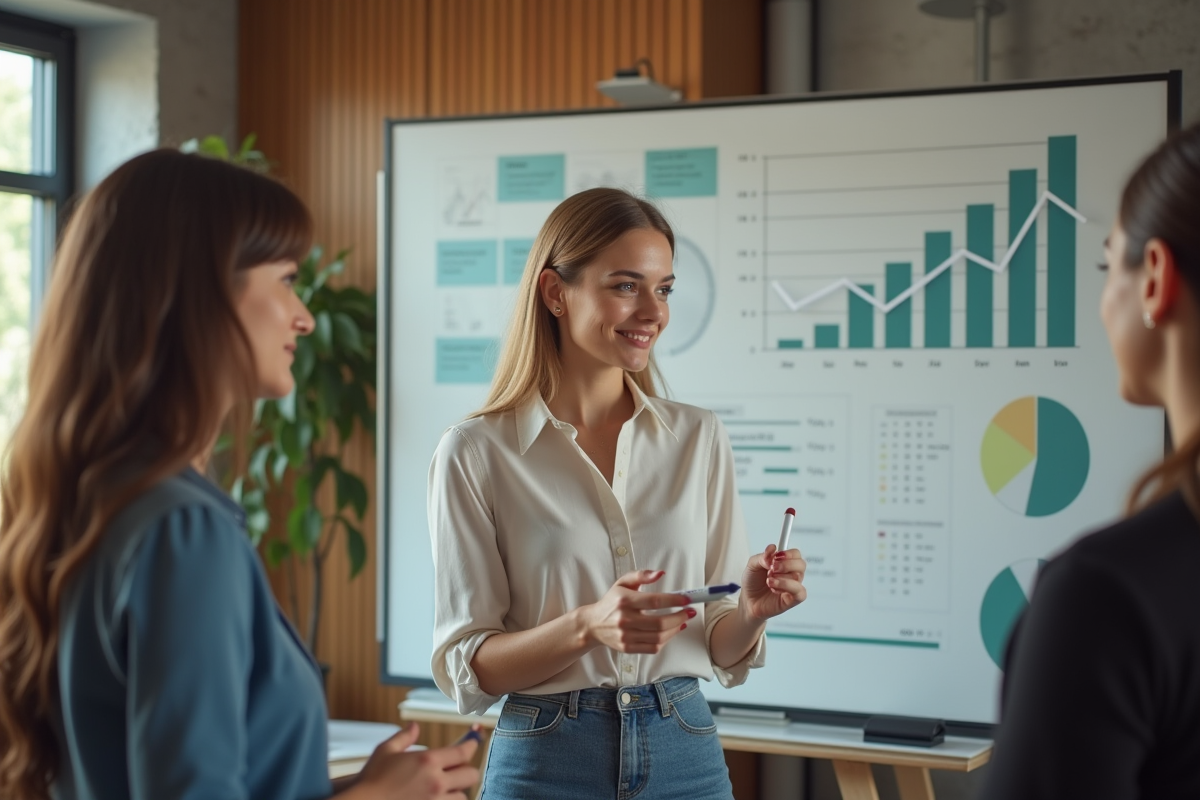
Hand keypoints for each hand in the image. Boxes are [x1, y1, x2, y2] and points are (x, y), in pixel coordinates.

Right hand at [341, 722, 480, 799]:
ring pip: (463, 796)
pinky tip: (440, 797)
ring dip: (458, 791)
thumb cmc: (371, 779)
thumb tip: (414, 726)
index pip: (463, 752)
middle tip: (456, 768)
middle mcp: (436, 781)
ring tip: (446, 787)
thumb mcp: (386, 751)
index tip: (474, 741)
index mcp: (428, 761)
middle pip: (470, 775)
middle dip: (466, 770)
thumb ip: (404, 737)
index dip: (472, 745)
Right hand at [581, 570, 694, 653]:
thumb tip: (660, 573)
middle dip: (680, 617)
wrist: (593, 624)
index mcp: (624, 600)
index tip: (687, 599)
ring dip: (676, 629)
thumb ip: (641, 575)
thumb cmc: (611, 601)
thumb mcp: (622, 583)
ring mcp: (626, 636)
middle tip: (690, 611)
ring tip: (683, 621)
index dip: (674, 600)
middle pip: (659, 622)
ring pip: (659, 637)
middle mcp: (625, 619)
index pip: (655, 601)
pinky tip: (671, 631)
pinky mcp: (627, 648)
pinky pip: (653, 648)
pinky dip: (666, 640)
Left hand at [739, 544, 806, 621]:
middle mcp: (790, 574)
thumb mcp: (752, 565)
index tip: (776, 556)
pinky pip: (800, 591)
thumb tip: (773, 549)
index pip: (796, 554)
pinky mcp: (792, 599)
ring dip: (781, 577)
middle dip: (786, 564)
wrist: (746, 601)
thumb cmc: (752, 583)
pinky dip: (786, 586)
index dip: (788, 553)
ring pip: (798, 576)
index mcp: (784, 564)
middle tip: (772, 568)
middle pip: (801, 564)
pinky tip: (774, 588)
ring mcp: (792, 587)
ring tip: (768, 580)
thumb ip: (762, 556)